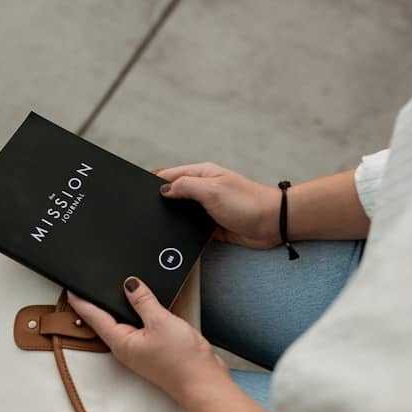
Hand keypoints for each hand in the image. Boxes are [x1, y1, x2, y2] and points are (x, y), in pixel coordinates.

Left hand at [66, 276, 228, 403]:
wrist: (204, 383)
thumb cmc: (181, 361)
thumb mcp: (160, 321)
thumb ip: (143, 300)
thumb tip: (129, 284)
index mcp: (121, 342)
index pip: (94, 317)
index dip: (81, 301)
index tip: (70, 287)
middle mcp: (127, 347)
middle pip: (107, 320)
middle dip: (98, 302)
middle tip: (88, 284)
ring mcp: (141, 349)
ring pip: (127, 322)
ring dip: (123, 306)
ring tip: (116, 290)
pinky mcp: (156, 348)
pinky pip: (144, 326)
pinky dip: (143, 312)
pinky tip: (148, 302)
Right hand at [157, 162, 281, 248]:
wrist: (272, 225)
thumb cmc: (248, 203)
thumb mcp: (211, 190)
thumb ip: (185, 186)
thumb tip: (163, 190)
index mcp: (202, 174)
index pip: (170, 175)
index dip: (154, 183)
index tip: (139, 193)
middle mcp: (203, 189)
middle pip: (174, 194)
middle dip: (161, 202)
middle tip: (146, 212)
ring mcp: (207, 208)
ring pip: (181, 213)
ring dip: (174, 218)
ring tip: (160, 224)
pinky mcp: (211, 226)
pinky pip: (191, 229)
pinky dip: (185, 232)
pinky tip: (177, 237)